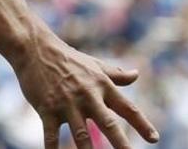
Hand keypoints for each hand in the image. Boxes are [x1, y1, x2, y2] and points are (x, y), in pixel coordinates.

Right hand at [12, 33, 158, 148]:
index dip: (142, 124)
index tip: (154, 139)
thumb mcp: (94, 64)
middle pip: (108, 125)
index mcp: (102, 85)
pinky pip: (51, 134)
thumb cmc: (66, 58)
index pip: (127, 108)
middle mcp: (87, 96)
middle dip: (120, 143)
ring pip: (81, 134)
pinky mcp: (47, 108)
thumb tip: (136, 75)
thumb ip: (116, 74)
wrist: (33, 48)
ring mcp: (66, 103)